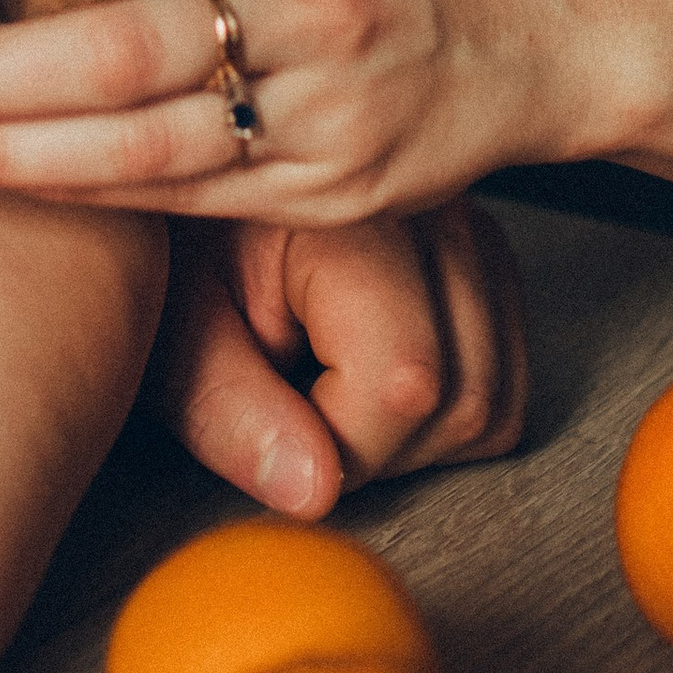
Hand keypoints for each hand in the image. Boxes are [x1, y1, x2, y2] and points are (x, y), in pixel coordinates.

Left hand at [153, 207, 527, 518]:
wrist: (183, 182)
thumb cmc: (168, 256)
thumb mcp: (172, 334)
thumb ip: (231, 412)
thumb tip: (316, 490)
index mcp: (344, 219)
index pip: (403, 381)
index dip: (340, 443)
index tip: (277, 430)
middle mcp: (427, 211)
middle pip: (465, 397)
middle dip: (380, 448)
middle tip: (296, 415)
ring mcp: (466, 227)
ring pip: (495, 396)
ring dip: (417, 433)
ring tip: (329, 395)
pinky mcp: (480, 251)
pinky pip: (504, 374)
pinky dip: (447, 405)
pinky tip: (369, 379)